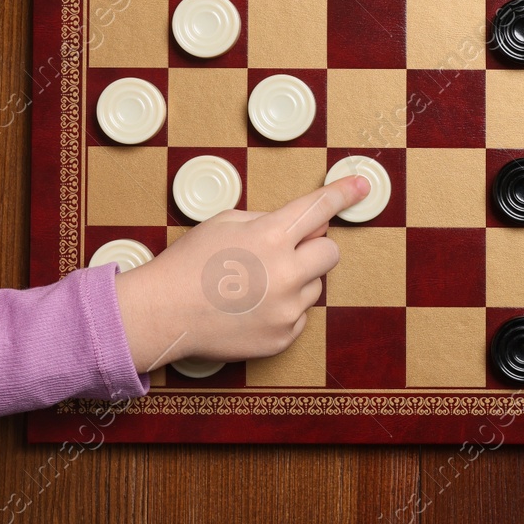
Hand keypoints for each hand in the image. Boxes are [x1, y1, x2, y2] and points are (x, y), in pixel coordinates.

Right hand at [112, 176, 367, 372]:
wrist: (162, 314)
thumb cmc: (189, 263)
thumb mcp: (225, 222)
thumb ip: (268, 220)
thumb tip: (304, 226)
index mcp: (270, 237)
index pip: (319, 209)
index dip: (343, 194)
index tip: (361, 187)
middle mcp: (286, 274)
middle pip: (330, 251)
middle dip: (314, 247)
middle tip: (286, 250)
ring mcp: (286, 309)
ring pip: (314, 286)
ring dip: (296, 280)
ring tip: (255, 284)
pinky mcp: (281, 337)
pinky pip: (299, 316)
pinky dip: (284, 309)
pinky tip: (252, 306)